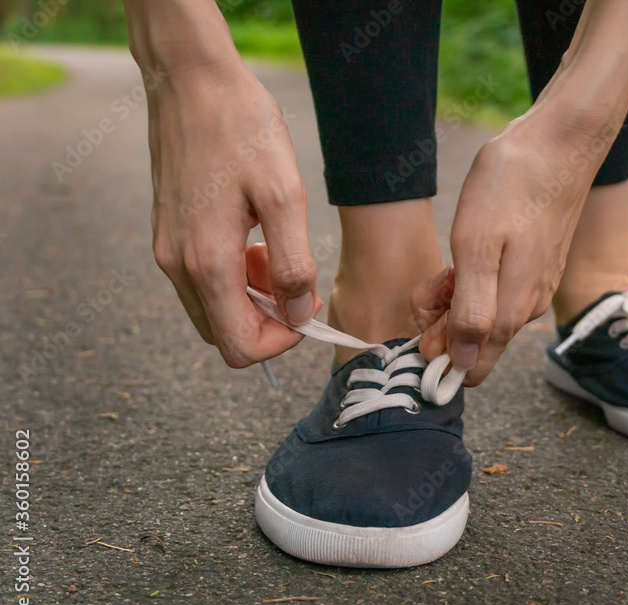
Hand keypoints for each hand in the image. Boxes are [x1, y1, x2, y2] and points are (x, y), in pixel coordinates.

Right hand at [146, 64, 320, 366]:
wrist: (192, 81)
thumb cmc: (243, 130)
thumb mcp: (285, 196)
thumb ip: (293, 264)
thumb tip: (300, 313)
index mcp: (207, 263)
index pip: (240, 348)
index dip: (282, 340)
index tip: (307, 306)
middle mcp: (178, 266)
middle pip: (225, 335)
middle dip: (268, 320)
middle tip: (293, 276)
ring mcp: (167, 251)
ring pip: (214, 310)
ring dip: (252, 297)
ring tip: (274, 249)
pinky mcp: (167, 234)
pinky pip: (202, 281)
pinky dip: (234, 276)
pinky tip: (253, 237)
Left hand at [413, 114, 610, 384]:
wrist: (560, 142)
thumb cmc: (512, 186)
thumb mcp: (476, 246)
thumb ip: (471, 311)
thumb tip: (464, 363)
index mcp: (510, 311)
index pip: (472, 367)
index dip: (439, 351)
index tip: (425, 314)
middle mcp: (527, 308)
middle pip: (475, 343)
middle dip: (443, 321)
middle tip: (433, 280)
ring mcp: (535, 287)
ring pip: (484, 315)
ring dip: (456, 297)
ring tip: (449, 260)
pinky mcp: (537, 268)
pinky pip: (497, 292)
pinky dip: (473, 279)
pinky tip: (468, 249)